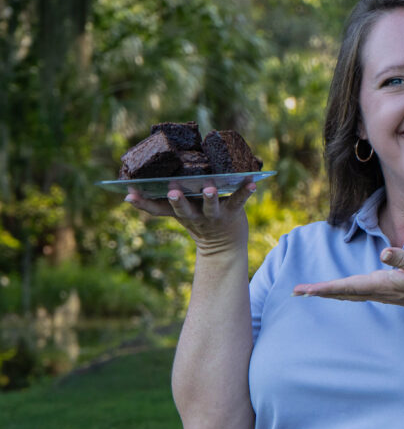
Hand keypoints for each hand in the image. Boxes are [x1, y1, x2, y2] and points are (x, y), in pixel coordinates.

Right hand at [125, 181, 255, 255]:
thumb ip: (155, 203)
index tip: (129, 193)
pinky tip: (252, 182)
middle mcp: (195, 215)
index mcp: (180, 213)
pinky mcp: (233, 212)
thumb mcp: (176, 213)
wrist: (224, 247)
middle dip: (177, 201)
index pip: (157, 209)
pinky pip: (239, 200)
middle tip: (172, 191)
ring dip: (210, 197)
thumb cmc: (198, 222)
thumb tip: (126, 193)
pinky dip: (245, 191)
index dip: (143, 203)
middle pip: (184, 209)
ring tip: (209, 188)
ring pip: (211, 206)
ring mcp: (214, 215)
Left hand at [293, 247, 403, 319]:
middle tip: (295, 292)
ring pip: (347, 294)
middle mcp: (378, 291)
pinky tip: (335, 291)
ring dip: (327, 293)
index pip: (347, 286)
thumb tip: (383, 252)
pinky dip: (341, 292)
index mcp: (382, 284)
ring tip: (308, 292)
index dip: (325, 288)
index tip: (305, 290)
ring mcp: (381, 293)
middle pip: (341, 292)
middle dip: (318, 292)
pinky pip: (356, 293)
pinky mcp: (385, 292)